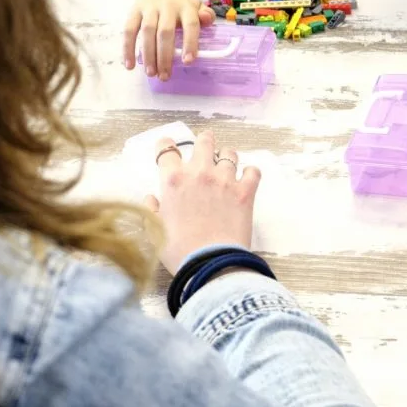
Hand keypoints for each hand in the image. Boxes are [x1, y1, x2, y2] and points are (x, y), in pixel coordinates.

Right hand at [123, 0, 214, 79]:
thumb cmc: (182, 4)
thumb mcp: (197, 7)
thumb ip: (206, 15)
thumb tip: (207, 19)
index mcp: (186, 7)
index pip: (190, 24)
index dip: (190, 42)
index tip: (188, 61)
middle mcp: (168, 7)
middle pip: (165, 32)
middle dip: (164, 56)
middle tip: (164, 76)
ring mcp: (149, 8)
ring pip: (147, 32)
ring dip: (148, 54)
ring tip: (151, 73)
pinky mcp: (134, 11)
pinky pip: (129, 30)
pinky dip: (128, 48)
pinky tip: (130, 65)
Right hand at [144, 131, 261, 273]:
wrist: (210, 264)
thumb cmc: (178, 250)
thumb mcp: (155, 229)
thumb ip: (153, 208)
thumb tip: (153, 198)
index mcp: (173, 180)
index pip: (167, 148)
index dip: (167, 146)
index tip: (169, 150)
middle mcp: (199, 173)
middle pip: (204, 141)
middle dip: (204, 143)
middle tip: (205, 151)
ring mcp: (224, 180)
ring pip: (229, 153)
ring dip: (227, 158)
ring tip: (226, 168)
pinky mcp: (246, 191)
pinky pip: (253, 171)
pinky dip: (250, 173)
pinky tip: (247, 180)